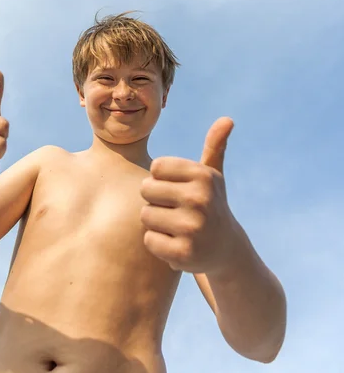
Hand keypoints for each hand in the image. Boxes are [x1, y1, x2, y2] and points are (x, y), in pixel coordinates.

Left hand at [140, 117, 235, 273]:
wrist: (226, 250)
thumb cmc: (211, 205)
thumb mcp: (213, 176)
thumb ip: (214, 146)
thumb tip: (227, 119)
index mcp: (203, 175)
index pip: (156, 167)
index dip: (162, 179)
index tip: (179, 189)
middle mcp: (200, 199)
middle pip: (146, 189)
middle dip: (155, 200)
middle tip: (176, 210)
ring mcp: (193, 227)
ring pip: (145, 215)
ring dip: (156, 222)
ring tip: (177, 226)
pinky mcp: (184, 254)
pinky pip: (149, 240)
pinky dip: (158, 244)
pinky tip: (177, 244)